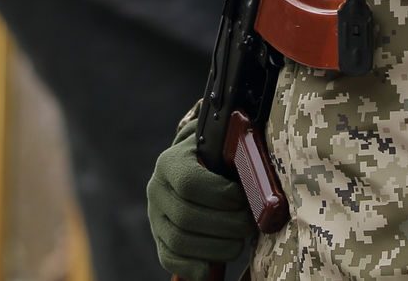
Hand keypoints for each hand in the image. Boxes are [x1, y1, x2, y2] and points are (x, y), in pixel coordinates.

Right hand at [146, 122, 253, 279]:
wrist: (198, 166)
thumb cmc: (219, 155)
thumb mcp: (222, 141)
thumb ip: (233, 144)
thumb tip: (252, 153)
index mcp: (171, 162)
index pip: (189, 183)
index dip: (220, 195)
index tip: (243, 197)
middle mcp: (156, 188)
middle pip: (186, 216)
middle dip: (226, 224)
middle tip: (250, 224)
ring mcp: (155, 216)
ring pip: (179, 241)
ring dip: (216, 247)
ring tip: (240, 241)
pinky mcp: (159, 239)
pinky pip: (170, 259)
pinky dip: (192, 267)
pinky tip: (212, 265)